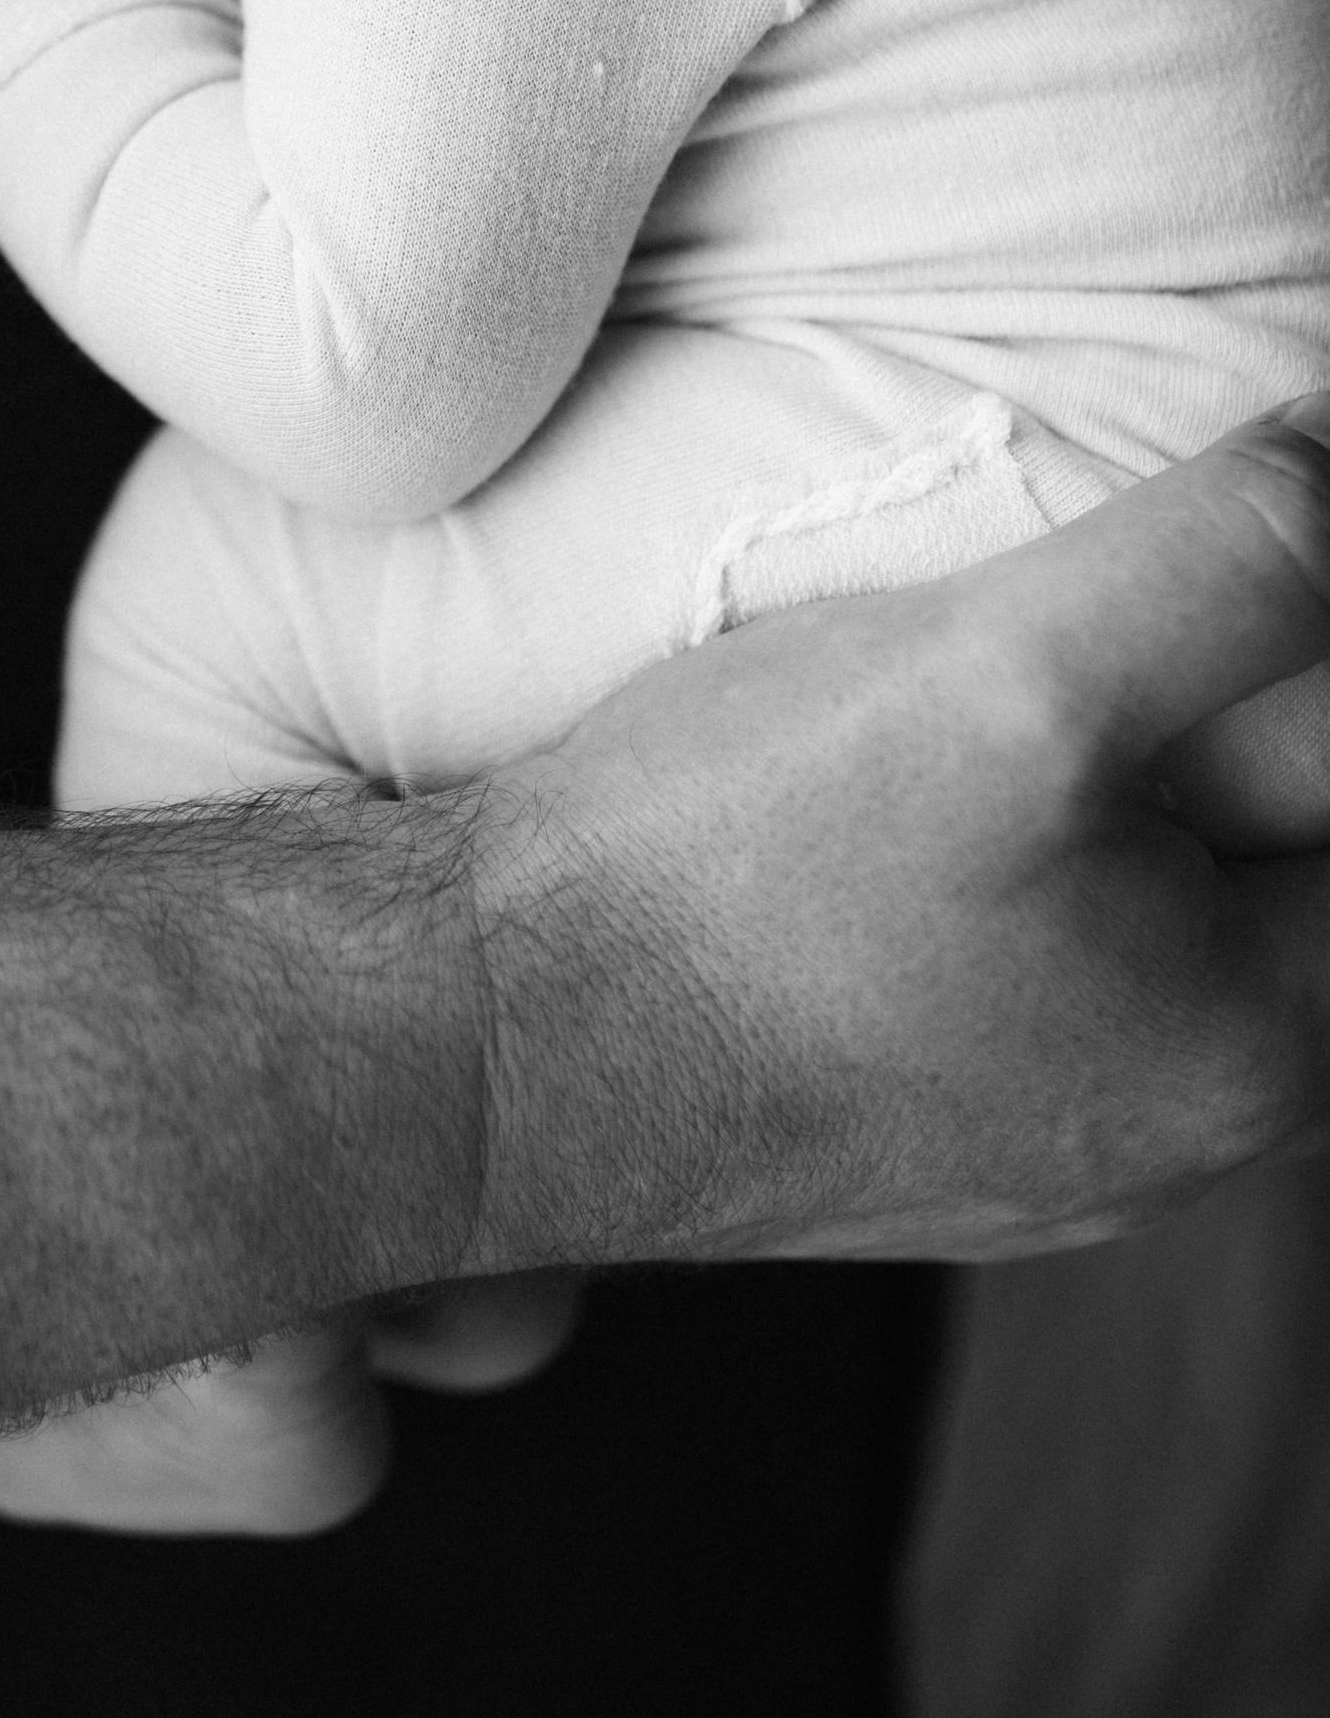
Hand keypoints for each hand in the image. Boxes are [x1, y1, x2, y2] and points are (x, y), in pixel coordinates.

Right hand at [458, 402, 1329, 1275]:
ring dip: (1092, 793)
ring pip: (1134, 918)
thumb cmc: (728, 879)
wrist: (471, 1042)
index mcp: (1263, 1051)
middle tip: (1088, 615)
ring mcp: (1028, 1152)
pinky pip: (1012, 972)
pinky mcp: (896, 1129)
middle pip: (1276, 872)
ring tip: (980, 684)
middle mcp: (1174, 1141)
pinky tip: (873, 803)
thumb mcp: (1016, 673)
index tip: (1221, 582)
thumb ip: (1236, 565)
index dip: (1310, 665)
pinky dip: (987, 869)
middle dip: (1210, 732)